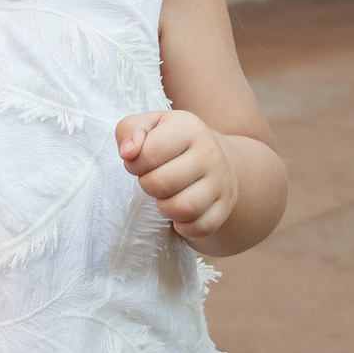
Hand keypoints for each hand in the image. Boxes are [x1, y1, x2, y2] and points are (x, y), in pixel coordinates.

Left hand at [116, 110, 242, 243]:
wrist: (214, 157)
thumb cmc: (171, 141)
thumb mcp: (150, 125)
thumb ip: (129, 130)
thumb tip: (127, 153)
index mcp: (189, 128)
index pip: (150, 153)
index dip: (135, 164)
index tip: (140, 162)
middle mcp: (209, 153)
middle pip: (162, 183)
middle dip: (148, 185)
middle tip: (152, 180)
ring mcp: (221, 181)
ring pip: (182, 208)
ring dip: (164, 208)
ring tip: (165, 197)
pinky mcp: (226, 206)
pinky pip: (201, 227)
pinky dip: (184, 227)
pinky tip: (179, 215)